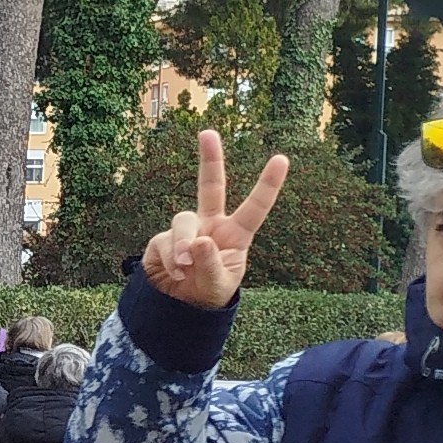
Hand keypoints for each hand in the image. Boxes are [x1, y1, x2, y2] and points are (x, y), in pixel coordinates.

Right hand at [141, 129, 289, 309]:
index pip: (255, 207)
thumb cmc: (207, 294)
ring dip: (182, 243)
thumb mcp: (218, 286)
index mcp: (235, 235)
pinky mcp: (161, 241)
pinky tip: (173, 274)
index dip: (268, 184)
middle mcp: (210, 226)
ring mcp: (185, 231)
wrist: (177, 309)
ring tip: (184, 267)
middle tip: (208, 132)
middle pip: (211, 187)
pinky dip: (168, 260)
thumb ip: (211, 265)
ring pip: (182, 220)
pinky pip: (163, 242)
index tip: (281, 159)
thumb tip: (196, 241)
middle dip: (210, 159)